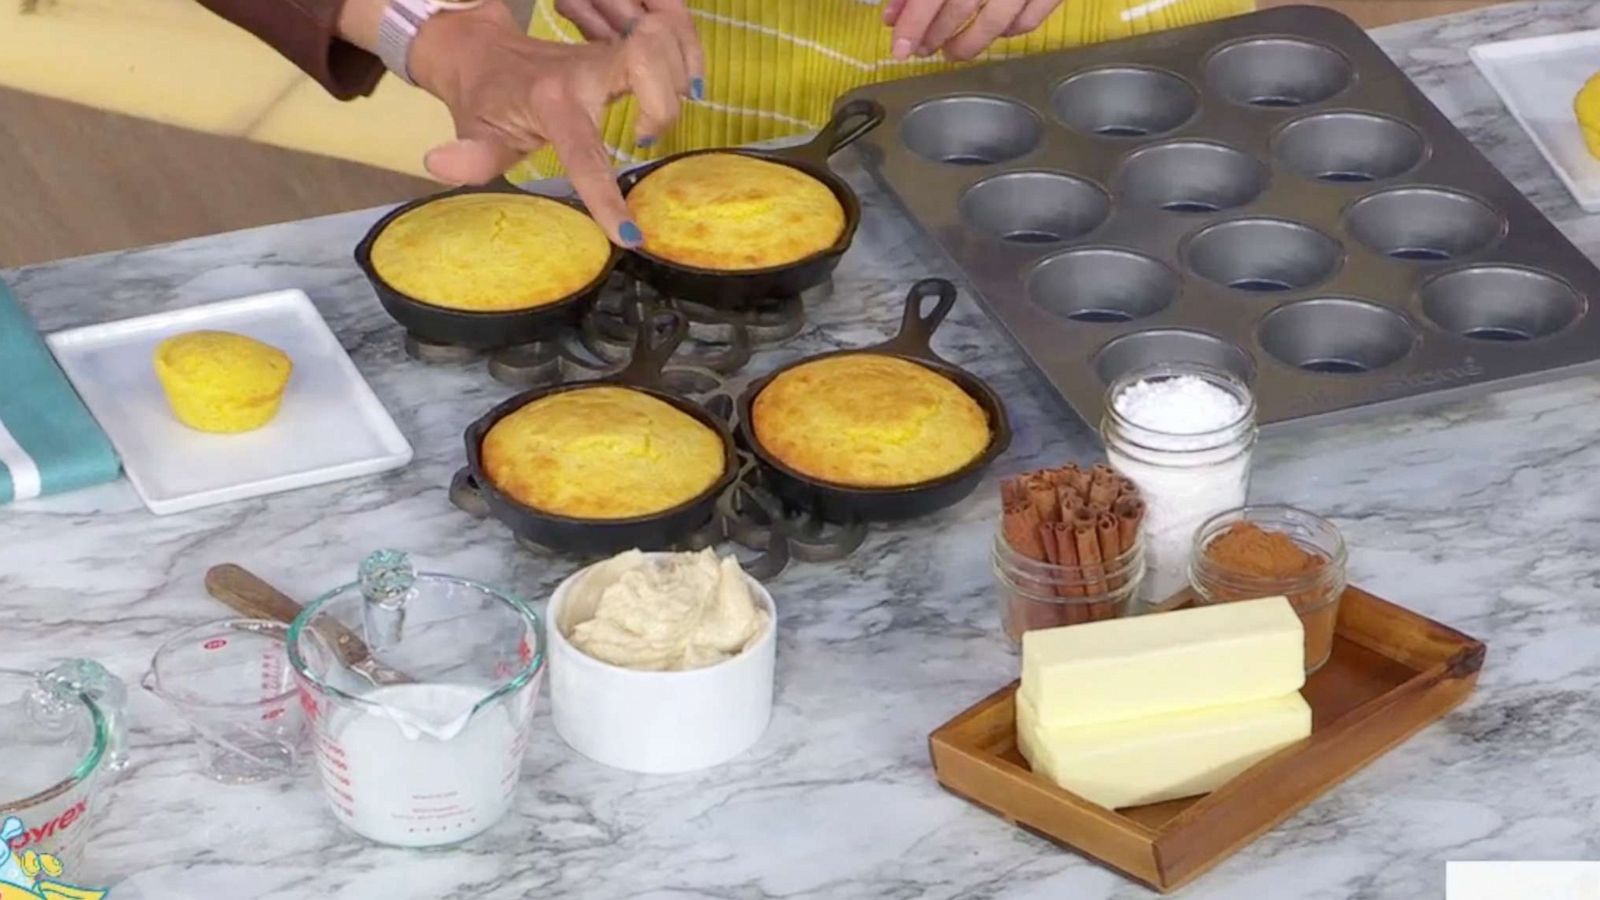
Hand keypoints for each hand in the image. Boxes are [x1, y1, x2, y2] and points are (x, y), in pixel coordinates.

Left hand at [407, 3, 700, 246]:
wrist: (482, 51)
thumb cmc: (485, 102)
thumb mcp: (475, 134)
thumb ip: (470, 157)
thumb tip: (438, 165)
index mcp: (550, 101)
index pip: (586, 153)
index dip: (607, 198)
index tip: (629, 236)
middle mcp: (584, 70)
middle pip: (646, 60)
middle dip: (663, 104)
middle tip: (646, 137)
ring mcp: (605, 53)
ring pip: (662, 42)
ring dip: (676, 79)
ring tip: (656, 118)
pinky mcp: (621, 48)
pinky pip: (665, 40)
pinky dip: (682, 60)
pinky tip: (674, 90)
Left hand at [883, 0, 1063, 60]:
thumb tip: (895, 12)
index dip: (914, 22)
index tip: (900, 47)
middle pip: (961, 6)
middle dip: (935, 34)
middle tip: (920, 49)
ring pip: (996, 23)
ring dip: (968, 44)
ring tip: (951, 51)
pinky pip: (1029, 20)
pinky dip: (1008, 33)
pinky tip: (993, 34)